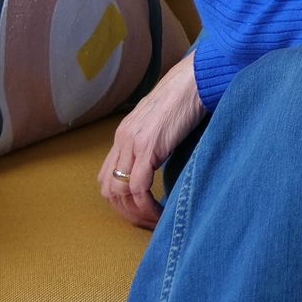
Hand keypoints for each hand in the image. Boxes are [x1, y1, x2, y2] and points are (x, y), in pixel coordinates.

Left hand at [97, 50, 203, 228]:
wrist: (195, 78)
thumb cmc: (186, 97)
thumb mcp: (162, 122)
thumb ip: (155, 140)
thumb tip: (161, 160)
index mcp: (124, 134)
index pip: (107, 177)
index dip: (119, 200)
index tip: (140, 211)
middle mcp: (122, 139)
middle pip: (108, 189)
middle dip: (125, 212)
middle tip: (146, 222)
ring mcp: (133, 143)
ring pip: (119, 192)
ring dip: (135, 213)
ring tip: (153, 221)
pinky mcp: (148, 146)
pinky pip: (137, 186)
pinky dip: (146, 205)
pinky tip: (159, 211)